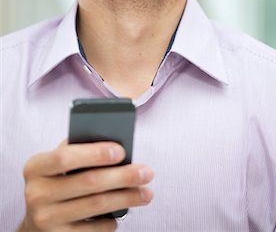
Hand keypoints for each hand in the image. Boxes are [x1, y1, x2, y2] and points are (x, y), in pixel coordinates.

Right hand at [17, 141, 153, 230]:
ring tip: (146, 192)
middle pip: (88, 182)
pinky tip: (124, 211)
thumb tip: (116, 146)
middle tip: (146, 172)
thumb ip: (78, 150)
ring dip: (126, 198)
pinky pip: (94, 229)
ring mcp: (45, 220)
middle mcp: (36, 194)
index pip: (65, 157)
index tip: (121, 151)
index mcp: (35, 167)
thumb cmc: (56, 181)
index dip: (95, 153)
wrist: (36, 219)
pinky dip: (112, 220)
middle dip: (122, 176)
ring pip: (96, 206)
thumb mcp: (58, 164)